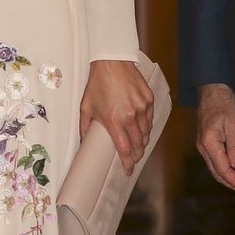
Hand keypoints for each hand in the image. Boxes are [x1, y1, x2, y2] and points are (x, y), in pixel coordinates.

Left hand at [79, 59, 153, 176]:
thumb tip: (83, 141)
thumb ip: (84, 127)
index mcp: (114, 121)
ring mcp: (143, 107)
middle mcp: (131, 116)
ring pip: (147, 132)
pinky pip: (151, 118)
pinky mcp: (149, 99)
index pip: (124, 149)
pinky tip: (142, 128)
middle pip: (139, 144)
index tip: (128, 170)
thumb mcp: (86, 107)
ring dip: (143, 141)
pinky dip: (147, 126)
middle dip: (137, 154)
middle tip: (133, 159)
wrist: (112, 63)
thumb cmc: (97, 84)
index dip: (127, 163)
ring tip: (138, 145)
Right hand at [197, 82, 234, 194]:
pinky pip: (215, 161)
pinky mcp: (206, 142)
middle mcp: (203, 147)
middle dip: (232, 184)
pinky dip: (225, 169)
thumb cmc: (224, 103)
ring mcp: (203, 145)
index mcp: (209, 143)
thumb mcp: (234, 123)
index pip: (222, 170)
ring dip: (229, 177)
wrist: (211, 89)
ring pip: (215, 168)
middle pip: (217, 173)